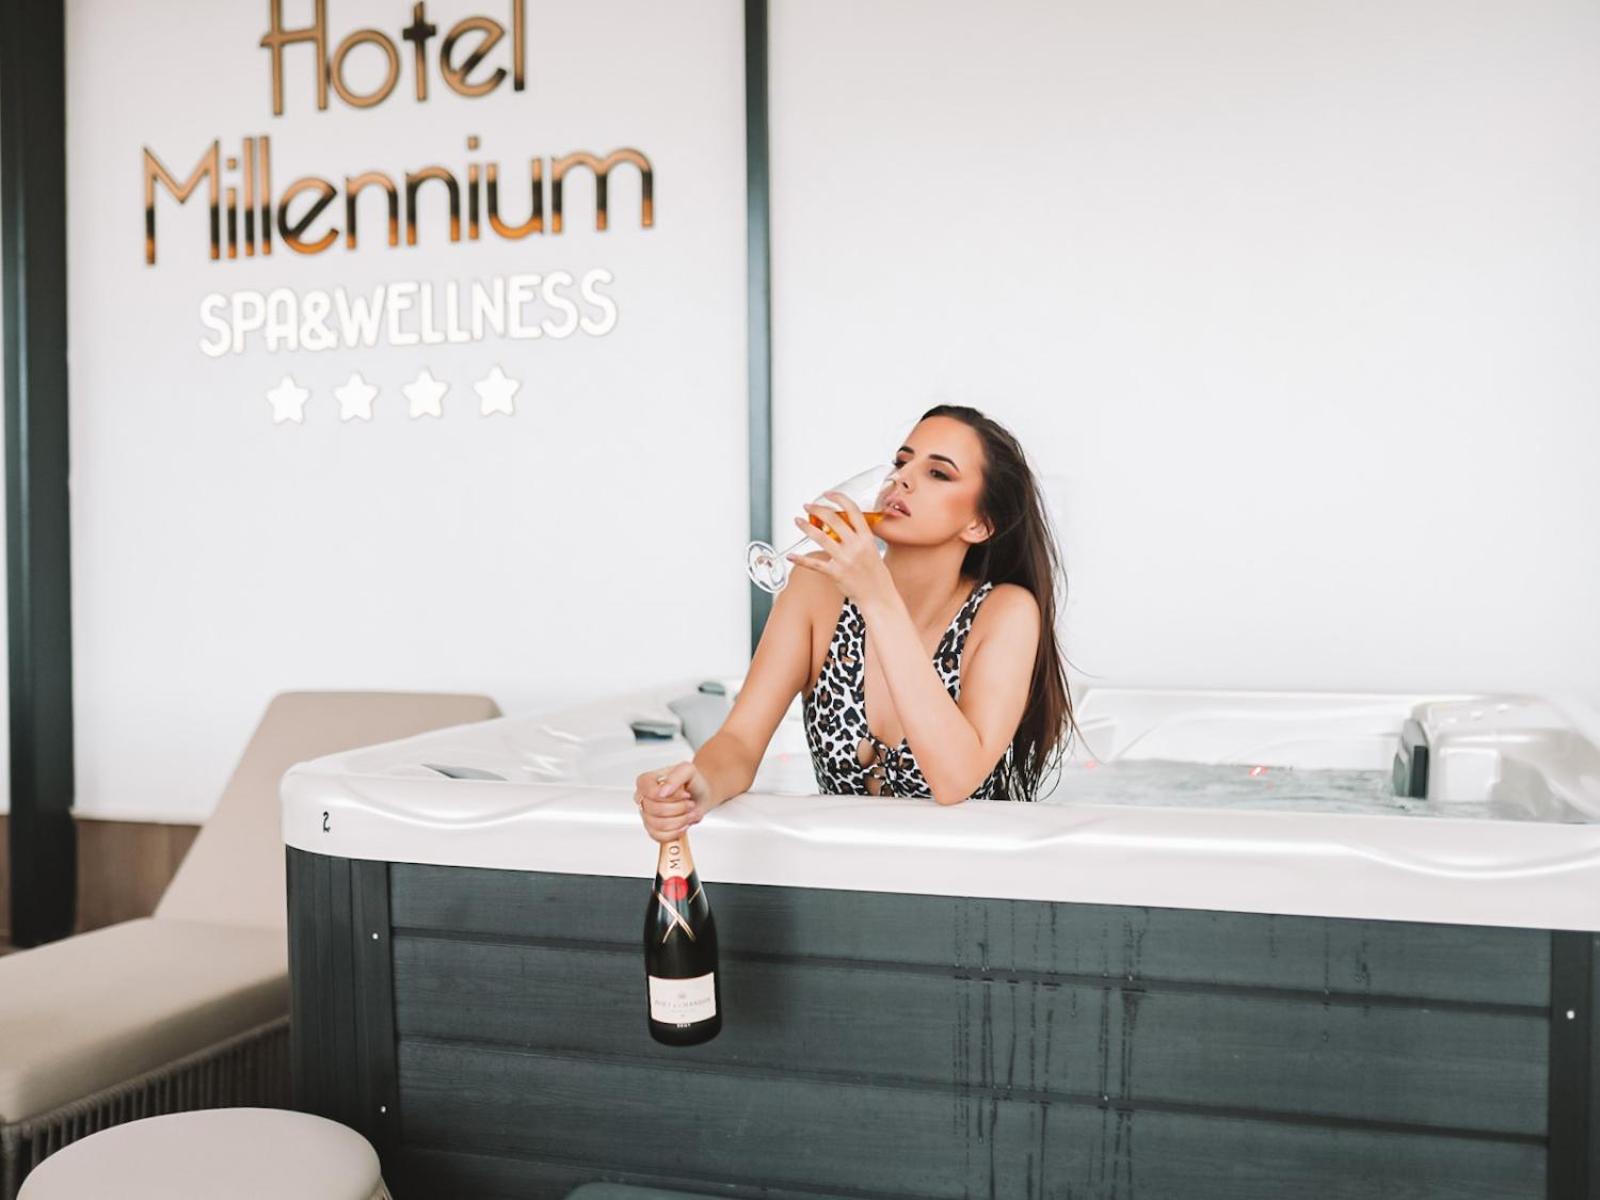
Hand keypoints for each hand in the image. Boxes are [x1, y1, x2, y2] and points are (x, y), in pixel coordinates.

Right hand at [634, 761, 711, 842]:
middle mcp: (642, 798)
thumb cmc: (692, 781)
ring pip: (659, 825)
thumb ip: (675, 777)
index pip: (649, 792)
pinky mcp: (653, 829)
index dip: (670, 797)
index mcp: (645, 781)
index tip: (685, 794)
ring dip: (681, 820)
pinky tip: (684, 823)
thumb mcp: (687, 770)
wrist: (700, 795)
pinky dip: (676, 832)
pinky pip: (660, 837)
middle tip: (690, 803)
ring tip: (689, 813)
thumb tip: (662, 791)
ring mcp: (646, 815)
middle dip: (679, 808)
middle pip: (655, 810)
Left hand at [787, 491, 895, 609]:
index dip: (839, 498)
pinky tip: (791, 555)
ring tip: (797, 520)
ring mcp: (845, 559)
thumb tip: (846, 528)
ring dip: (806, 527)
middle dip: (817, 509)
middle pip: (833, 520)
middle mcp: (856, 546)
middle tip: (807, 506)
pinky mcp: (835, 573)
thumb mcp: (873, 551)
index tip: (828, 494)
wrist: (879, 597)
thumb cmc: (877, 576)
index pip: (853, 511)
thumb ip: (860, 539)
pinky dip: (800, 559)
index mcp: (866, 538)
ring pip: (821, 537)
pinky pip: (814, 564)